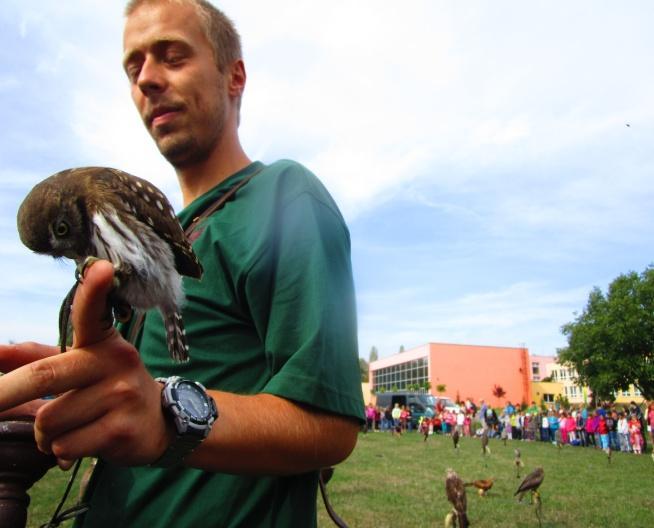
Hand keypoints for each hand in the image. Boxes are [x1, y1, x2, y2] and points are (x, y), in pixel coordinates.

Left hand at [0, 260, 169, 466]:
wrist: (159, 423)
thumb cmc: (108, 389)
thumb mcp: (80, 367)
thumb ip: (37, 358)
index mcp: (102, 342)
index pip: (93, 314)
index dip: (94, 291)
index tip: (100, 267)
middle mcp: (115, 362)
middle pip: (46, 374)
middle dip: (5, 393)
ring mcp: (121, 395)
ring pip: (49, 420)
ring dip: (44, 435)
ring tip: (67, 430)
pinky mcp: (121, 429)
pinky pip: (65, 446)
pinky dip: (61, 452)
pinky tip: (82, 443)